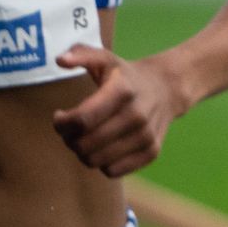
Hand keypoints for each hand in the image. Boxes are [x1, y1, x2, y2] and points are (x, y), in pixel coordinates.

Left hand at [51, 46, 187, 177]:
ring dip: (83, 153)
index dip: (62, 124)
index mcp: (122, 91)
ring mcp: (146, 136)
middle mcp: (136, 115)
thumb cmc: (127, 76)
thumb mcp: (106, 59)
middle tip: (71, 131)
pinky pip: (113, 172)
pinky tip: (104, 148)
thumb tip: (60, 60)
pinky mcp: (152, 151)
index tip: (60, 117)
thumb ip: (82, 54)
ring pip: (96, 161)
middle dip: (69, 139)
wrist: (168, 88)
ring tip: (86, 139)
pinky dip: (102, 164)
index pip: (82, 120)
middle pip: (85, 144)